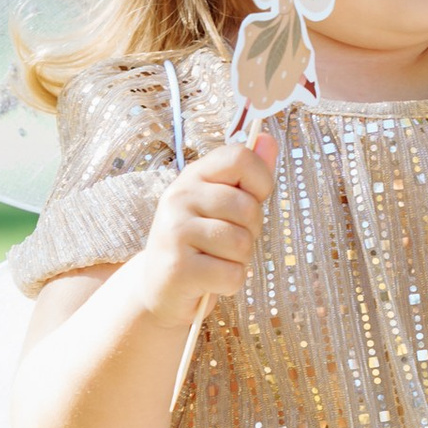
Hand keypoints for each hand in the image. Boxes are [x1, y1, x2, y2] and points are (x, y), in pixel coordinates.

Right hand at [131, 129, 280, 325]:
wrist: (158, 288)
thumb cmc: (200, 243)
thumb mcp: (221, 204)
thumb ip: (247, 175)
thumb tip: (269, 140)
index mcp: (193, 176)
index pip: (239, 157)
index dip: (260, 180)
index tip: (252, 199)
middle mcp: (179, 197)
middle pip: (248, 207)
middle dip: (250, 232)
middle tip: (226, 242)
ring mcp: (175, 232)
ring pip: (242, 244)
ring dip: (239, 260)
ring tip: (215, 260)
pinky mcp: (178, 268)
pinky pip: (233, 274)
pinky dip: (230, 284)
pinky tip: (209, 280)